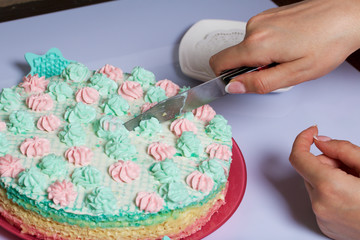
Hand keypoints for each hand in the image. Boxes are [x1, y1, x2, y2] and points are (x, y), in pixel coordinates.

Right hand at [210, 0, 359, 93]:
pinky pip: (257, 37)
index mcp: (257, 44)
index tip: (243, 83)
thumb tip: (234, 87)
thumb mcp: (294, 74)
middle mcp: (254, 28)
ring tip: (288, 55)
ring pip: (247, 48)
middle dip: (251, 69)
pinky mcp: (268, 15)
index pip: (218, 63)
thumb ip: (260, 83)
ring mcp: (261, 19)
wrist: (348, 14)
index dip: (226, 78)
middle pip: (234, 56)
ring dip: (262, 57)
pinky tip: (289, 45)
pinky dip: (268, 46)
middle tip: (278, 68)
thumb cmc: (328, 42)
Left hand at [289, 125, 359, 239]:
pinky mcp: (325, 226)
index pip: (299, 157)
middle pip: (309, 170)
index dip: (303, 140)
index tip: (311, 132)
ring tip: (355, 186)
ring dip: (329, 179)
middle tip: (352, 169)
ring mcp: (322, 218)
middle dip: (328, 163)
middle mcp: (320, 205)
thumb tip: (321, 142)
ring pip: (314, 185)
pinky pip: (319, 201)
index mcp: (330, 188)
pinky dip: (331, 195)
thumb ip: (342, 149)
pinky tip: (352, 198)